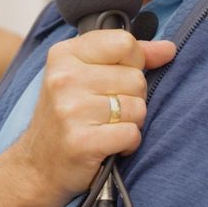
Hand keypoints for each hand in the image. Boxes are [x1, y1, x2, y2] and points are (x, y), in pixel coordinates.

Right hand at [13, 29, 174, 206]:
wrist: (39, 164)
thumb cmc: (69, 112)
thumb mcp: (87, 72)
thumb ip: (128, 55)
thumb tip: (168, 48)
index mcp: (64, 54)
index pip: (124, 42)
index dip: (133, 61)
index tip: (120, 75)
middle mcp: (64, 77)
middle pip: (136, 77)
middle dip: (132, 96)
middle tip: (108, 108)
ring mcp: (70, 109)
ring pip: (138, 107)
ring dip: (131, 121)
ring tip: (107, 125)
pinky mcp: (81, 141)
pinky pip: (132, 134)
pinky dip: (128, 143)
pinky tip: (108, 143)